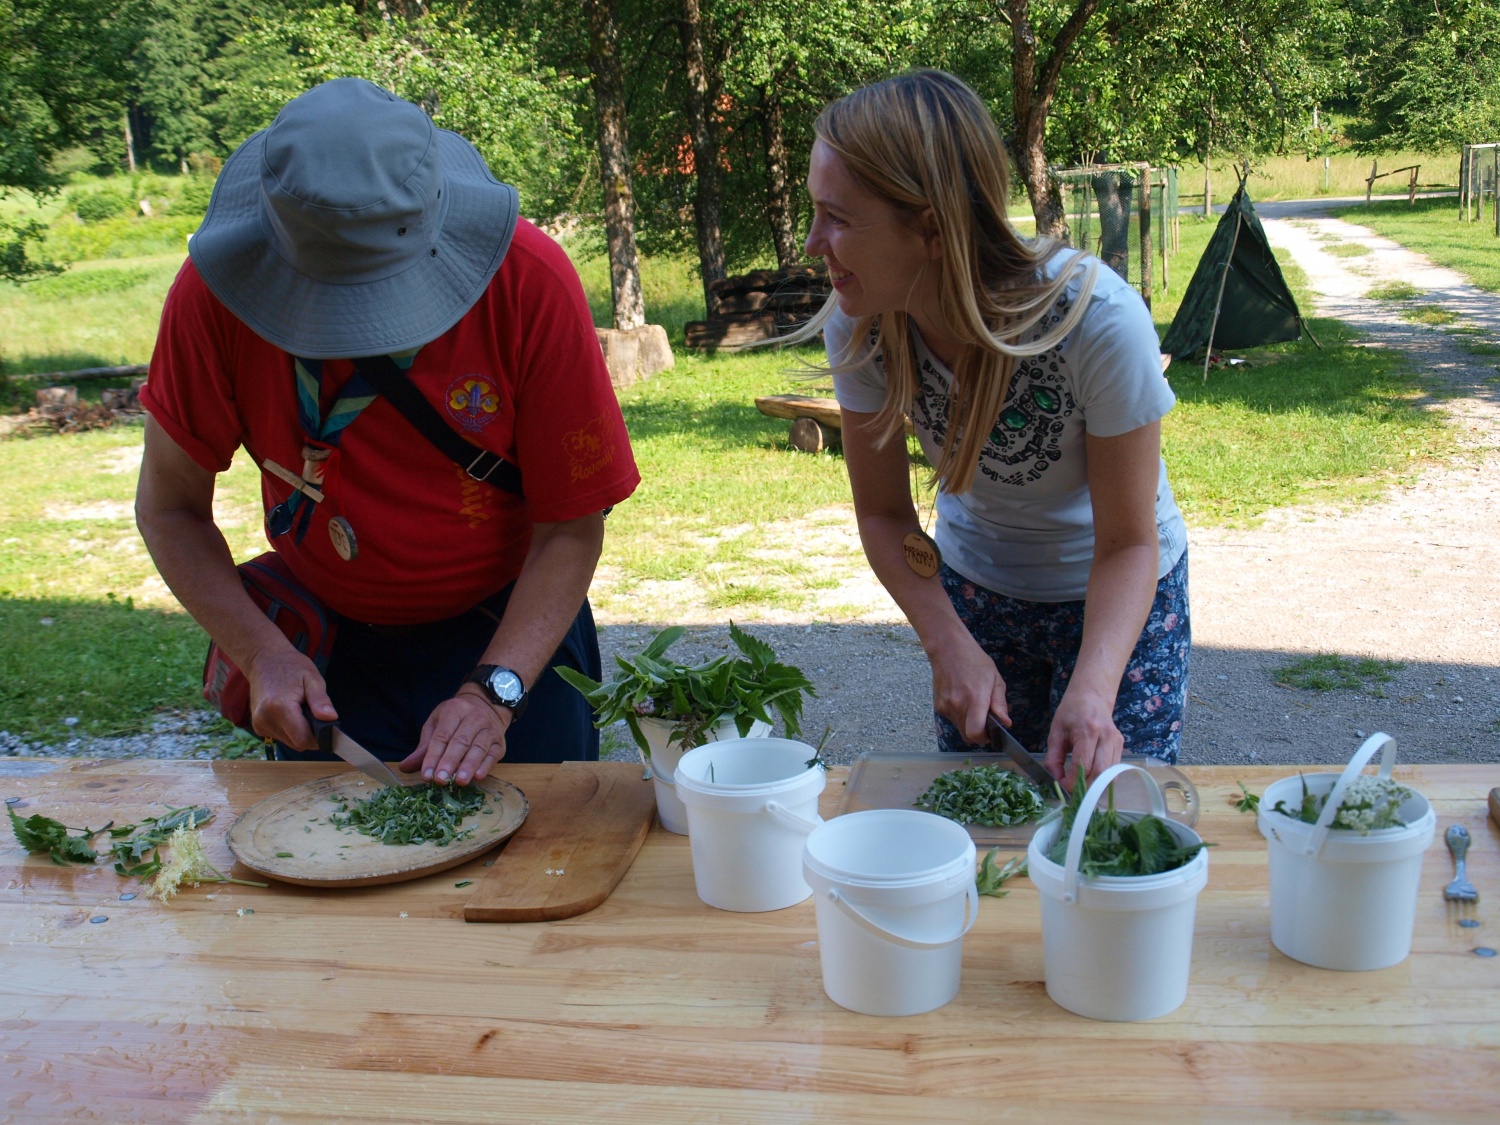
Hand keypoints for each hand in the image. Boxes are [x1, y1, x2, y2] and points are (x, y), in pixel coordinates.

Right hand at [245, 645, 335, 748]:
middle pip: (297, 743)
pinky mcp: (257, 727)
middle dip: (309, 733)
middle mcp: (266, 719)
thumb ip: (321, 701)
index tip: (325, 725)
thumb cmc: (291, 667)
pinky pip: (281, 737)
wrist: (264, 660)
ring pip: (289, 742)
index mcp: (280, 708)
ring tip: (299, 709)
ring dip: (299, 732)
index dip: (318, 737)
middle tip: (312, 712)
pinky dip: (289, 730)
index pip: (303, 739)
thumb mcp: (312, 678)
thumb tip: (331, 719)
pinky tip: (288, 713)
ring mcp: (259, 724)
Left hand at [400, 687, 509, 785]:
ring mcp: (490, 730)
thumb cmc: (457, 717)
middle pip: (461, 742)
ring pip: (478, 749)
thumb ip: (424, 747)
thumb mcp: (437, 723)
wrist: (487, 704)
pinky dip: (486, 766)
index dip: (433, 756)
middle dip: (450, 762)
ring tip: (460, 782)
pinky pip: (493, 754)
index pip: (442, 736)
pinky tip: (478, 776)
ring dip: (469, 766)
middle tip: (440, 780)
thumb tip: (405, 767)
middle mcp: (474, 718)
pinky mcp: (500, 742)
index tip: (427, 775)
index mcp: (455, 711)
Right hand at [929, 630, 1009, 744]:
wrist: (948, 649)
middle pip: (967, 736)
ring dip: (968, 724)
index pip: (975, 733)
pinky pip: (952, 719)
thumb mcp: (995, 679)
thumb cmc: (975, 661)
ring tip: (972, 704)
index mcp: (975, 699)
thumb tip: (1006, 723)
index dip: (984, 738)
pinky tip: (961, 699)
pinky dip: (959, 716)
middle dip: (978, 733)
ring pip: (959, 729)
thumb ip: (1000, 703)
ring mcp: (945, 707)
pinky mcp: (938, 706)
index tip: (990, 733)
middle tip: (984, 720)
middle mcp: (958, 706)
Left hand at [1044, 686, 1124, 789]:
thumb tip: (1056, 780)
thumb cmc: (1071, 712)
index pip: (1083, 764)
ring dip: (1095, 786)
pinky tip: (1091, 780)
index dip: (1072, 781)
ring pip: (1110, 774)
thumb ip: (1053, 757)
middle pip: (1100, 772)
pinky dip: (1103, 779)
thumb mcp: (1055, 732)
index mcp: (1088, 730)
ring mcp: (1117, 741)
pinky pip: (1114, 770)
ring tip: (1080, 789)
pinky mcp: (1122, 746)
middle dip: (1086, 787)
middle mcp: (1106, 736)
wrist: (1092, 696)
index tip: (1062, 788)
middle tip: (1072, 794)